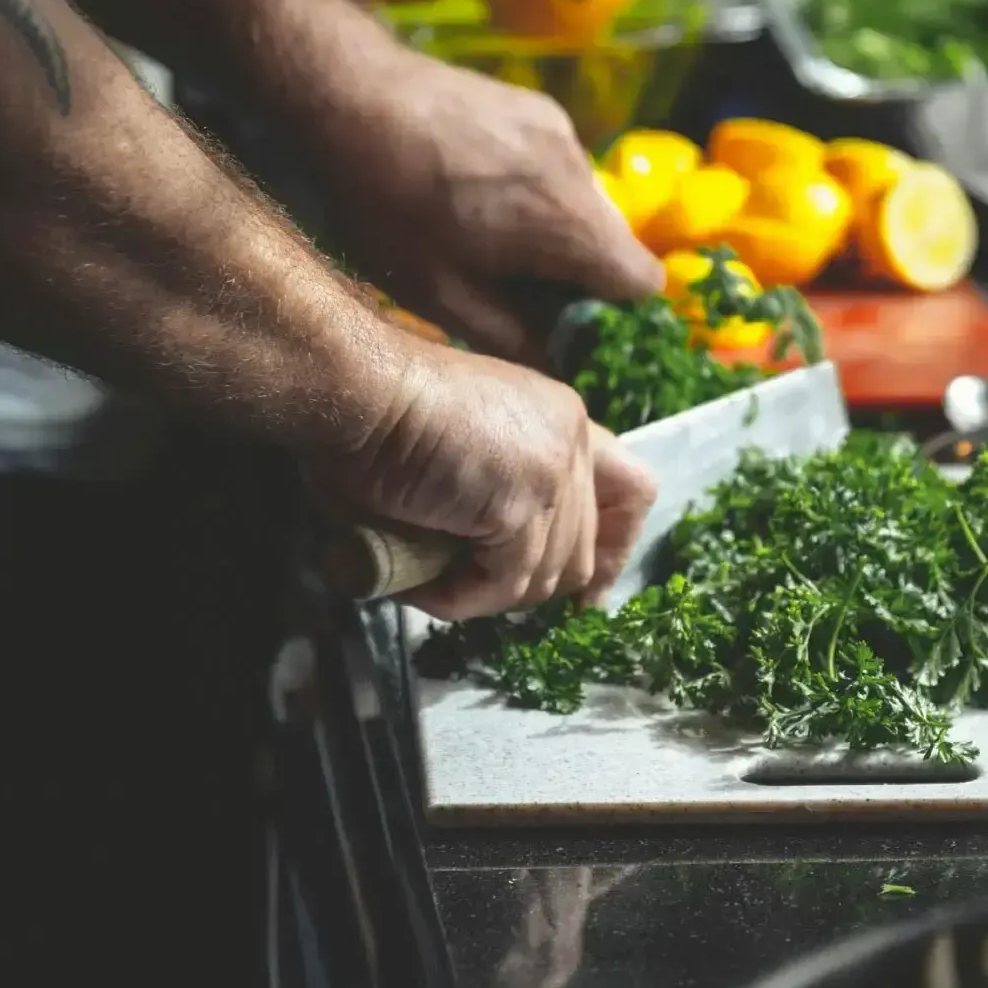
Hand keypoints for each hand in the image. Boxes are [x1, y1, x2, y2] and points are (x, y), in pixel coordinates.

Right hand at [309, 337, 656, 619]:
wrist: (355, 389)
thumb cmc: (380, 417)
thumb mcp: (465, 452)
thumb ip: (498, 498)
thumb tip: (502, 576)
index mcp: (563, 420)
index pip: (631, 492)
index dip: (613, 548)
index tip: (586, 593)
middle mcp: (572, 440)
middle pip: (581, 554)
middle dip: (526, 587)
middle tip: (466, 591)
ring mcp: (554, 472)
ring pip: (542, 580)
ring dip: (481, 594)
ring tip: (424, 576)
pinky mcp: (522, 507)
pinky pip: (502, 585)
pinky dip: (458, 598)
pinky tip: (418, 581)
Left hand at [318, 53, 662, 367]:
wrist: (344, 97)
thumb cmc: (387, 208)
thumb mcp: (443, 297)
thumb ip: (515, 339)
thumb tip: (557, 368)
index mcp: (568, 222)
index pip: (645, 283)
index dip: (619, 317)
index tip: (574, 330)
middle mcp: (582, 171)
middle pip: (617, 246)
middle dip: (583, 279)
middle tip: (523, 295)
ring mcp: (562, 133)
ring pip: (589, 209)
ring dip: (560, 236)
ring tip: (496, 242)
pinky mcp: (538, 110)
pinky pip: (563, 172)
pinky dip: (542, 197)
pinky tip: (486, 199)